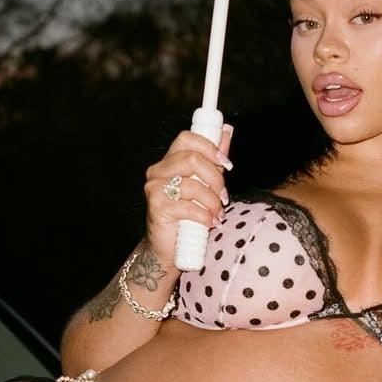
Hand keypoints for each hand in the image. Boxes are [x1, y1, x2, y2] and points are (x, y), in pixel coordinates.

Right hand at [144, 124, 232, 269]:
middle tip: (223, 196)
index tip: (226, 163)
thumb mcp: (205, 184)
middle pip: (192, 159)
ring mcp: (154, 188)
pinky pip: (188, 206)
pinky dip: (204, 215)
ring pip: (193, 184)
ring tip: (217, 213)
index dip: (209, 146)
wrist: (169, 249)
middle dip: (215, 178)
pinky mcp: (156, 206)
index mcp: (170, 161)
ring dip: (212, 201)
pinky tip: (209, 222)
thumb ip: (214, 160)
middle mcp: (158, 171)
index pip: (187, 138)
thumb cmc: (188, 216)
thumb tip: (227, 132)